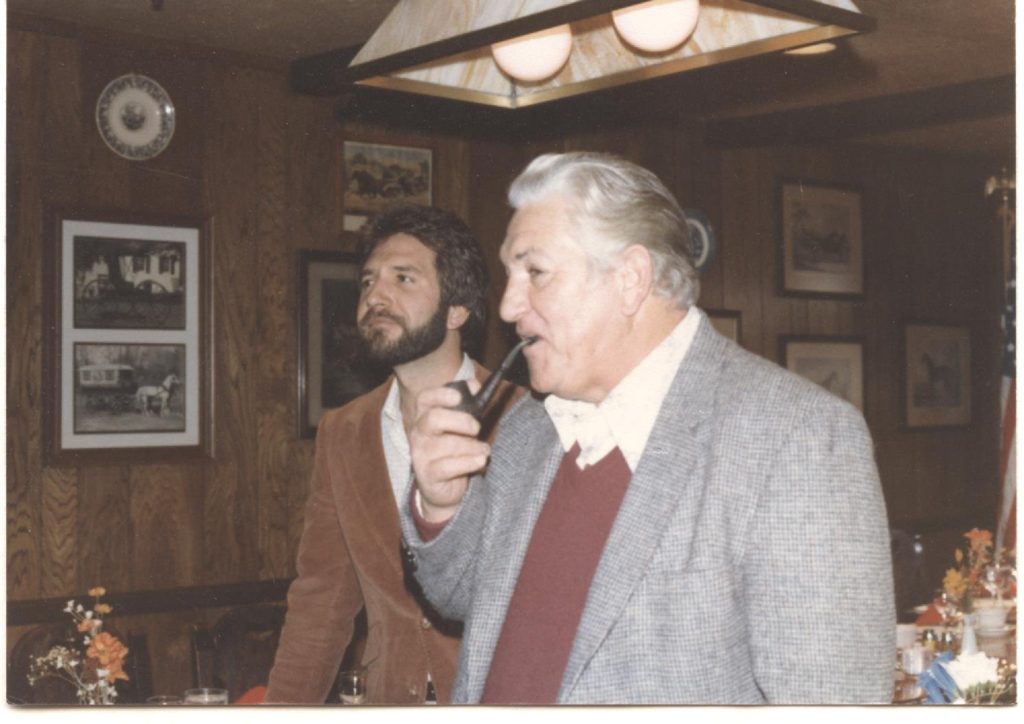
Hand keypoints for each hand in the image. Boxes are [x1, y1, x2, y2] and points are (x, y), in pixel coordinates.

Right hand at [410, 381, 490, 522]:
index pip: (425, 399)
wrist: (444, 488)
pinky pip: (450, 466)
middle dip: (461, 421)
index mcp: (425, 416)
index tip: (458, 397)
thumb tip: (474, 385)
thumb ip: (467, 405)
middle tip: (477, 429)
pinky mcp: (428, 475)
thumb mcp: (460, 427)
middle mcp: (418, 433)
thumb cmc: (454, 451)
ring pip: (448, 444)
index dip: (441, 394)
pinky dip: (470, 462)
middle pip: (434, 418)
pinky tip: (480, 462)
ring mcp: (420, 455)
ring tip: (484, 451)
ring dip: (473, 446)